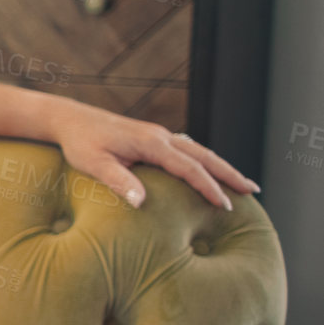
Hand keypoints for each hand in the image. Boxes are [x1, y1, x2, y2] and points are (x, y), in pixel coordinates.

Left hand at [55, 108, 257, 210]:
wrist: (71, 119)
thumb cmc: (80, 144)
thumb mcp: (94, 164)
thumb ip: (118, 181)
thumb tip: (141, 203)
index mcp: (151, 143)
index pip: (189, 167)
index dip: (208, 187)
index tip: (224, 205)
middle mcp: (161, 136)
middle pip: (205, 155)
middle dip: (230, 173)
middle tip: (253, 191)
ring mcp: (160, 135)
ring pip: (199, 151)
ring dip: (222, 166)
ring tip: (241, 183)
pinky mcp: (154, 138)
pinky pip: (187, 150)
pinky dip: (205, 161)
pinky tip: (211, 171)